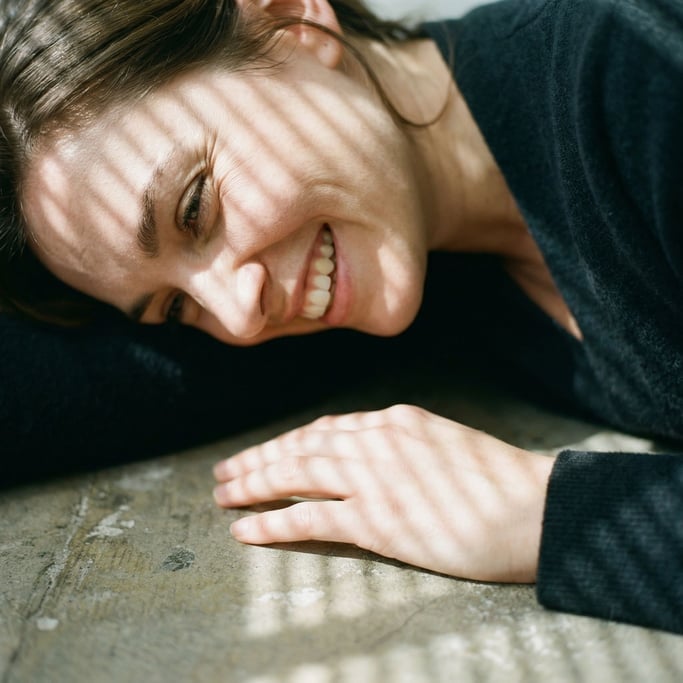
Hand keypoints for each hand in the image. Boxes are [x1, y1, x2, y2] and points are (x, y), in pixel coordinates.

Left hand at [213, 404, 553, 582]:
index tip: (262, 454)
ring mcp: (376, 478)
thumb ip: (403, 448)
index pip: (326, 429)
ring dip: (254, 484)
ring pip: (297, 474)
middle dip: (258, 459)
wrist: (538, 509)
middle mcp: (379, 440)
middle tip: (224, 472)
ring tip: (222, 494)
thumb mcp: (445, 447)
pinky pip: (311, 517)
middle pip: (302, 447)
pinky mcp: (378, 519)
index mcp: (396, 420)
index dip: (287, 443)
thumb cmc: (499, 485)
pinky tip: (246, 530)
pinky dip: (273, 522)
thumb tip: (369, 461)